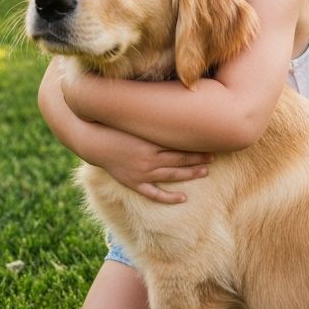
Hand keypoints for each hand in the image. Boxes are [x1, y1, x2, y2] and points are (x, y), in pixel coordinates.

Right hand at [87, 125, 213, 204]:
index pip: (179, 145)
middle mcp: (149, 159)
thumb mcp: (135, 121)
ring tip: (205, 172)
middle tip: (213, 157)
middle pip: (179, 160)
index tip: (211, 143)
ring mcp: (142, 173)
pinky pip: (154, 193)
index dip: (196, 145)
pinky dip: (169, 197)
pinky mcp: (134, 183)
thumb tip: (170, 109)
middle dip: (198, 158)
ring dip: (190, 174)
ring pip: (172, 175)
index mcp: (150, 143)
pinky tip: (183, 198)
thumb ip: (152, 118)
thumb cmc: (115, 128)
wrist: (94, 142)